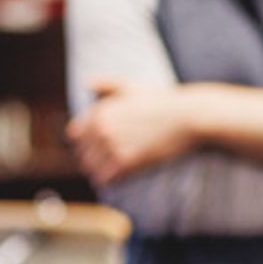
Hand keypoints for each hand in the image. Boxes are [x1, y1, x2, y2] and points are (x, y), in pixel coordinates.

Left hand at [67, 78, 198, 184]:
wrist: (188, 116)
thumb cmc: (162, 101)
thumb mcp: (132, 88)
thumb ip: (107, 85)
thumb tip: (87, 82)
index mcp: (100, 111)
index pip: (74, 135)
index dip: (85, 142)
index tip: (98, 148)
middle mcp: (101, 128)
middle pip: (82, 154)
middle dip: (93, 159)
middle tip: (108, 163)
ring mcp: (112, 145)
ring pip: (91, 168)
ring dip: (99, 172)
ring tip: (113, 172)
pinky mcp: (126, 162)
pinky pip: (105, 179)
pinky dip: (109, 181)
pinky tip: (118, 179)